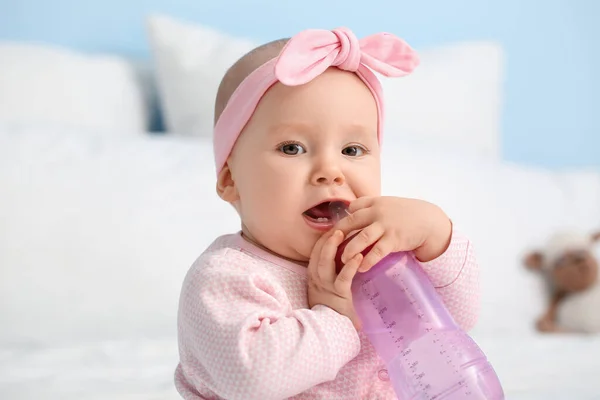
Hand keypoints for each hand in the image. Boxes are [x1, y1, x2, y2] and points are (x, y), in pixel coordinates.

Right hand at [307, 229, 363, 329]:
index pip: (315, 253)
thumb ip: (334, 271)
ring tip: (342, 234)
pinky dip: (350, 266)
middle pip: (318, 254)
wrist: (329, 326)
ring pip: (325, 262)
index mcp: (314, 275)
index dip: (322, 240)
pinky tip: (359, 257)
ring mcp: (326, 286)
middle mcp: (316, 278)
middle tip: (337, 228)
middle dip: (326, 240)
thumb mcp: (327, 286)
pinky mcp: (338, 293)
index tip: (332, 228)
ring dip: (332, 247)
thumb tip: (347, 254)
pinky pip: (343, 277)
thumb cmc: (331, 305)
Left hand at [332, 196, 451, 271]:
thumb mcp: (387, 204)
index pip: (352, 209)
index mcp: (374, 203)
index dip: (341, 220)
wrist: (428, 220)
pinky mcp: (394, 239)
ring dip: (350, 249)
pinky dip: (368, 260)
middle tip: (329, 247)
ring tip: (342, 260)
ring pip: (362, 238)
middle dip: (338, 235)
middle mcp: (377, 212)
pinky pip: (378, 251)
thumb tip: (351, 210)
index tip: (332, 233)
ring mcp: (386, 225)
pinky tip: (361, 268)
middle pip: (352, 222)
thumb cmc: (406, 213)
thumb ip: (370, 206)